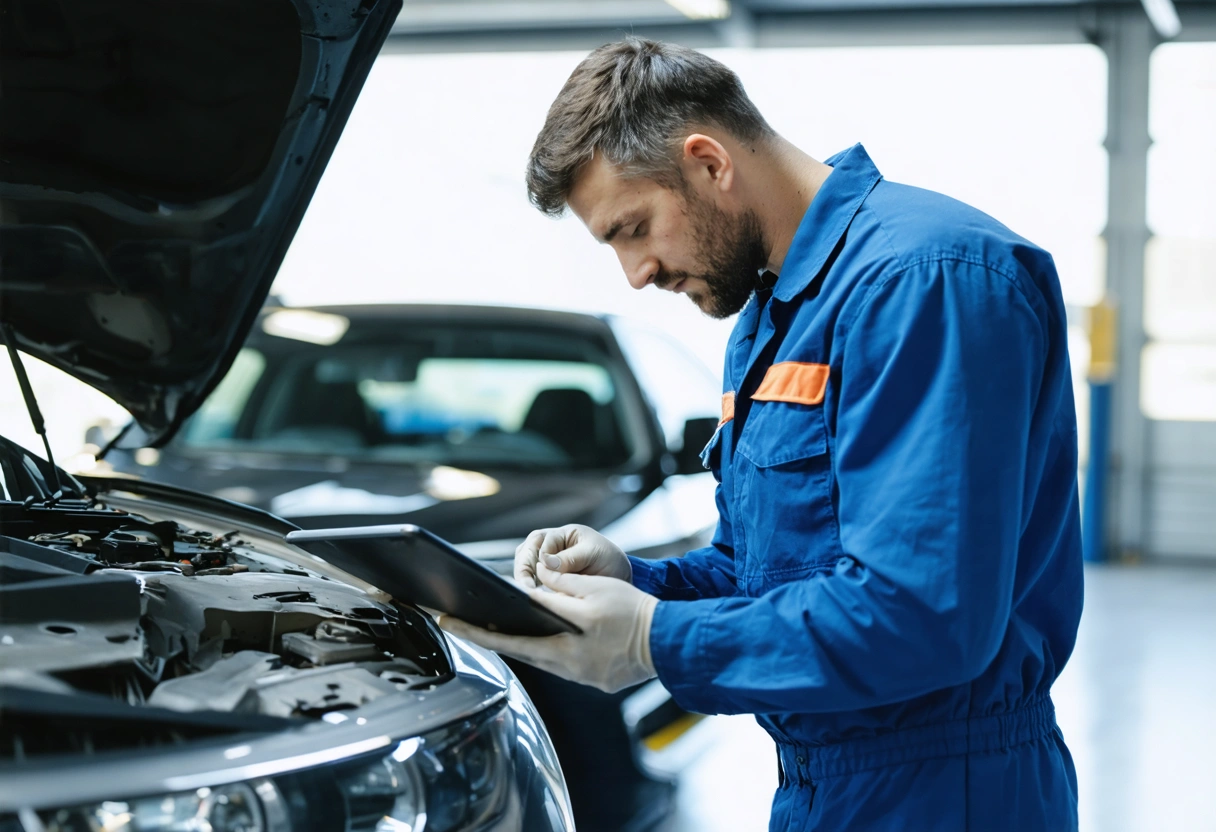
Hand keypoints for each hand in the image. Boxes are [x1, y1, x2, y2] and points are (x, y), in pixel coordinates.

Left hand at [440, 560, 657, 692]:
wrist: (672, 640)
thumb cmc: (634, 614)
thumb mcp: (593, 594)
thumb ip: (559, 590)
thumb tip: (530, 584)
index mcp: (563, 652)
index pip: (507, 641)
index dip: (474, 632)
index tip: (447, 622)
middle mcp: (568, 671)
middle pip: (521, 652)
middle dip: (492, 635)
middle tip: (463, 621)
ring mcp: (582, 676)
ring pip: (541, 656)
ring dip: (521, 640)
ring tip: (497, 623)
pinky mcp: (596, 676)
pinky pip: (562, 660)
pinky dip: (548, 645)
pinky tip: (543, 632)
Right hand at [513, 524, 630, 588]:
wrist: (618, 577)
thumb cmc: (608, 560)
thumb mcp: (594, 554)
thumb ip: (571, 557)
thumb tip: (546, 562)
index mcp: (561, 534)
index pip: (540, 543)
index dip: (539, 559)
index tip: (541, 576)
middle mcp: (549, 545)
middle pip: (525, 552)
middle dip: (523, 570)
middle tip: (526, 589)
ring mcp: (544, 561)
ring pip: (522, 565)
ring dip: (523, 578)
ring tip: (527, 594)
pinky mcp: (544, 578)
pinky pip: (529, 579)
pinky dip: (528, 587)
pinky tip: (532, 598)